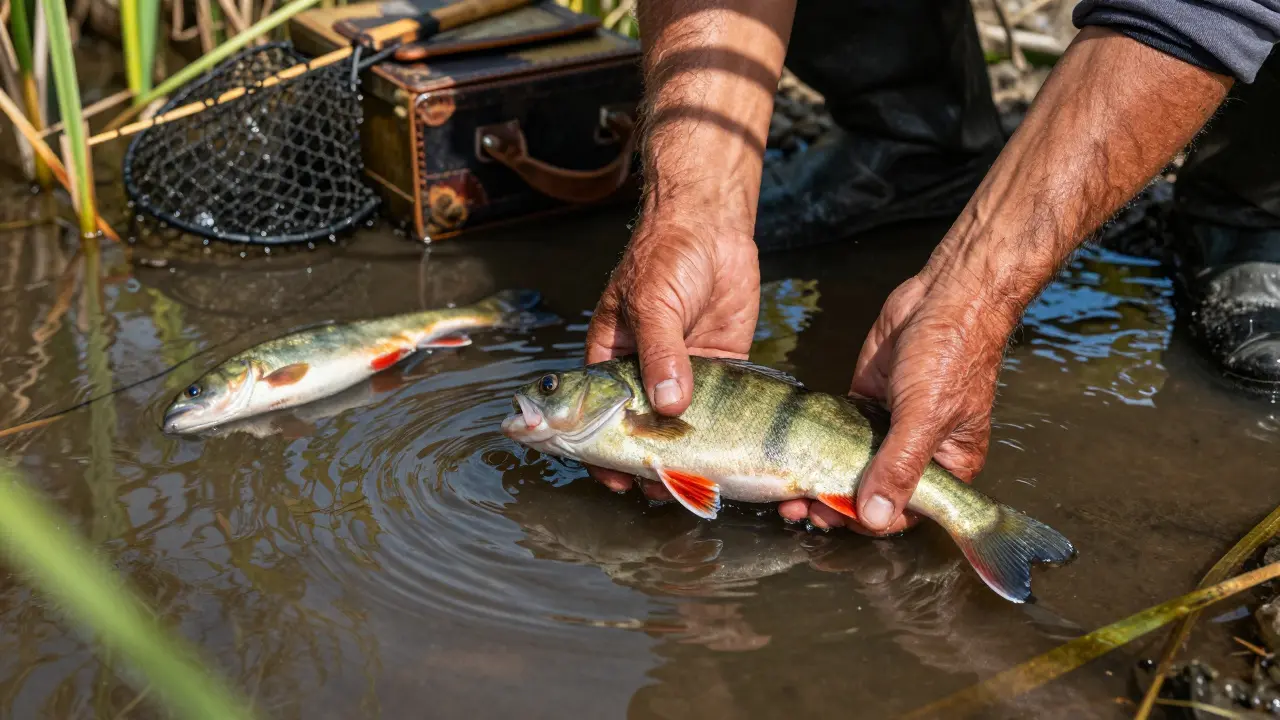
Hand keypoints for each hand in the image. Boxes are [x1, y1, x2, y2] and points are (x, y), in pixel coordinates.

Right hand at [584, 221, 759, 495]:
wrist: (713, 225)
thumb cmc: (666, 255)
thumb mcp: (652, 303)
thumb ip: (660, 354)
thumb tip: (669, 406)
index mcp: (612, 357)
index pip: (596, 414)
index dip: (600, 449)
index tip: (613, 477)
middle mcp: (644, 371)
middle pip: (640, 429)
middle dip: (645, 461)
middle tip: (655, 487)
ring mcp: (683, 372)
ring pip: (680, 426)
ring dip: (684, 455)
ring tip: (690, 483)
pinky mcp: (721, 367)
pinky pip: (719, 408)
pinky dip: (721, 433)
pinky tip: (726, 456)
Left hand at [777, 273, 1006, 534]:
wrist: (943, 296)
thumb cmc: (952, 353)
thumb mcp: (926, 416)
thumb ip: (899, 467)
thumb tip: (874, 516)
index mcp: (946, 465)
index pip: (903, 511)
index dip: (865, 520)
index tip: (827, 519)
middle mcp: (917, 452)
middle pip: (871, 492)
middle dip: (833, 503)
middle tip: (795, 508)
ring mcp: (887, 427)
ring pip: (849, 466)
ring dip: (819, 479)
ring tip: (785, 490)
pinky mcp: (864, 401)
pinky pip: (836, 433)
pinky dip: (815, 447)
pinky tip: (790, 455)